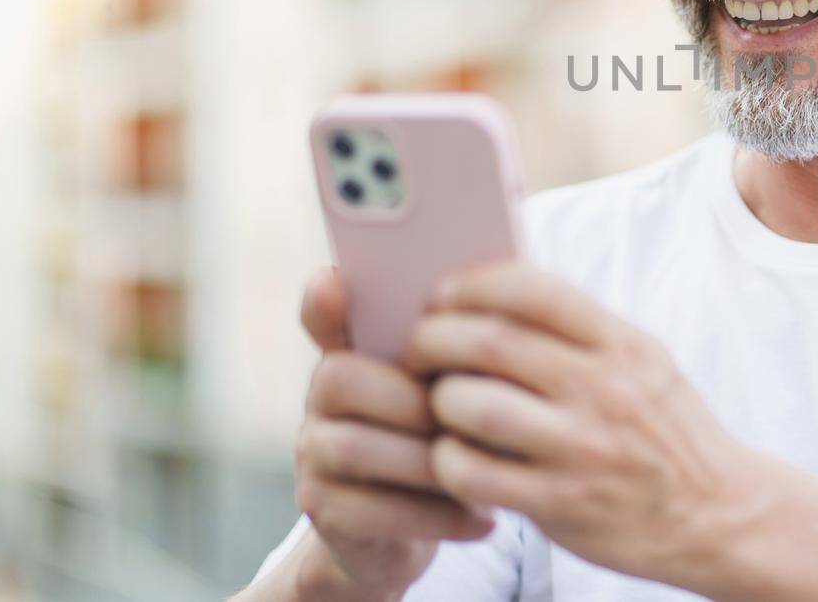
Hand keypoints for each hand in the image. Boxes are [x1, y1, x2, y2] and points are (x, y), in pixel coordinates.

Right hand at [291, 267, 496, 600]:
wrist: (402, 534)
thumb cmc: (444, 442)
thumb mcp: (455, 392)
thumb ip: (463, 350)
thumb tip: (505, 301)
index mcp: (352, 355)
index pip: (324, 318)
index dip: (323, 302)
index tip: (335, 283)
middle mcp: (320, 399)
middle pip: (342, 380)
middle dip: (416, 399)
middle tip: (477, 419)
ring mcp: (312, 456)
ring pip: (355, 447)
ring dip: (431, 460)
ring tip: (487, 469)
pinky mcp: (323, 512)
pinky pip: (372, 511)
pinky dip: (438, 515)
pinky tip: (484, 517)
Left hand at [403, 262, 762, 588]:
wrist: (719, 513)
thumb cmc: (666, 431)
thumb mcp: (644, 363)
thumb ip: (582, 331)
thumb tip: (495, 295)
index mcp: (623, 345)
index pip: (535, 289)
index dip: (473, 283)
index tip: (442, 294)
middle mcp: (605, 389)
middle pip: (490, 341)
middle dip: (434, 338)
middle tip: (417, 348)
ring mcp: (583, 449)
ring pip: (474, 405)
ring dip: (437, 400)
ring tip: (436, 403)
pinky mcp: (562, 505)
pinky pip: (474, 472)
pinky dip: (447, 460)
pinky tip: (452, 456)